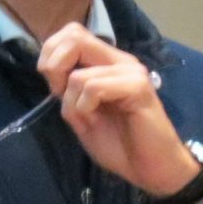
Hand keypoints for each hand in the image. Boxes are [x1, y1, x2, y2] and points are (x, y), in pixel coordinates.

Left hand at [37, 24, 195, 195]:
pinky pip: (94, 87)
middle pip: (75, 35)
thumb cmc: (120, 145)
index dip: (51, 53)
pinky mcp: (138, 87)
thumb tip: (51, 71)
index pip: (72, 34)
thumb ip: (68, 92)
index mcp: (107, 64)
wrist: (151, 169)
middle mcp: (120, 61)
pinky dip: (84, 107)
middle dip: (53, 66)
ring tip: (88, 120)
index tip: (54, 86)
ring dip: (72, 103)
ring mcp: (131, 72)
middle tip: (59, 94)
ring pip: (79, 75)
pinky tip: (95, 120)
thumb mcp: (81, 116)